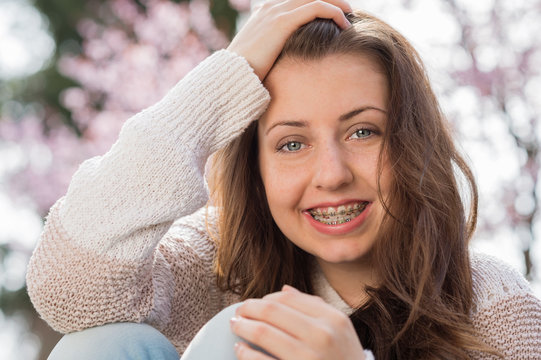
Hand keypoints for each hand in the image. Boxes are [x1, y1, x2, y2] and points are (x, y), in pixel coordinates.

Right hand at [227, 0, 351, 80]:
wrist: (232, 76)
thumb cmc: (246, 73)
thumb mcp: (261, 57)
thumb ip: (275, 50)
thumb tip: (287, 62)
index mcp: (265, 13)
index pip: (297, 1)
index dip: (317, 4)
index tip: (333, 15)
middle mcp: (271, 7)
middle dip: (330, 0)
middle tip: (347, 10)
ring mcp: (276, 12)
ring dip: (336, 4)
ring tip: (350, 15)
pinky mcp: (283, 22)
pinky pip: (316, 8)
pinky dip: (333, 12)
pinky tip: (344, 24)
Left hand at [230, 285, 365, 359]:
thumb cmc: (345, 359)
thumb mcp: (339, 329)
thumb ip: (314, 307)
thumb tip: (284, 290)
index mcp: (332, 319)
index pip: (288, 299)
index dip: (265, 299)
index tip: (255, 304)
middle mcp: (322, 335)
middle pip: (272, 312)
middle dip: (248, 309)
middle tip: (238, 312)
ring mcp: (308, 357)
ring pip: (263, 333)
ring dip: (242, 327)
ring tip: (235, 326)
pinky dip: (246, 354)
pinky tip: (240, 350)